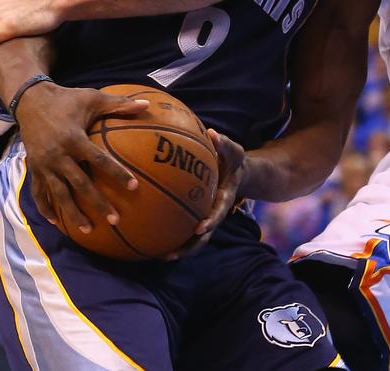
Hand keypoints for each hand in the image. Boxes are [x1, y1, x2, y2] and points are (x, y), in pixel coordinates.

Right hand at [15, 80, 149, 232]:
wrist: (30, 100)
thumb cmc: (67, 99)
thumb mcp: (93, 98)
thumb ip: (119, 104)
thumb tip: (146, 105)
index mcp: (74, 139)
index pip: (99, 160)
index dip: (117, 173)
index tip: (133, 186)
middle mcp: (58, 155)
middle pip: (80, 185)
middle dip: (97, 204)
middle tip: (114, 220)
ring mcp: (43, 164)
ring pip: (59, 195)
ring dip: (73, 214)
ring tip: (88, 231)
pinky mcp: (33, 168)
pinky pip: (38, 192)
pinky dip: (46, 208)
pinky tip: (57, 222)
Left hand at [170, 129, 244, 257]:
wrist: (237, 173)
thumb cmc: (233, 160)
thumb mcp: (234, 150)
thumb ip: (224, 143)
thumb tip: (210, 132)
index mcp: (224, 198)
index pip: (218, 213)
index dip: (210, 222)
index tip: (200, 229)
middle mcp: (214, 212)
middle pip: (203, 237)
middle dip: (188, 247)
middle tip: (171, 255)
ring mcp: (205, 217)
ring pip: (193, 240)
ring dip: (179, 249)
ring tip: (158, 256)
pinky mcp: (196, 216)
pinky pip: (184, 228)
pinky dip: (172, 235)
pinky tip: (152, 238)